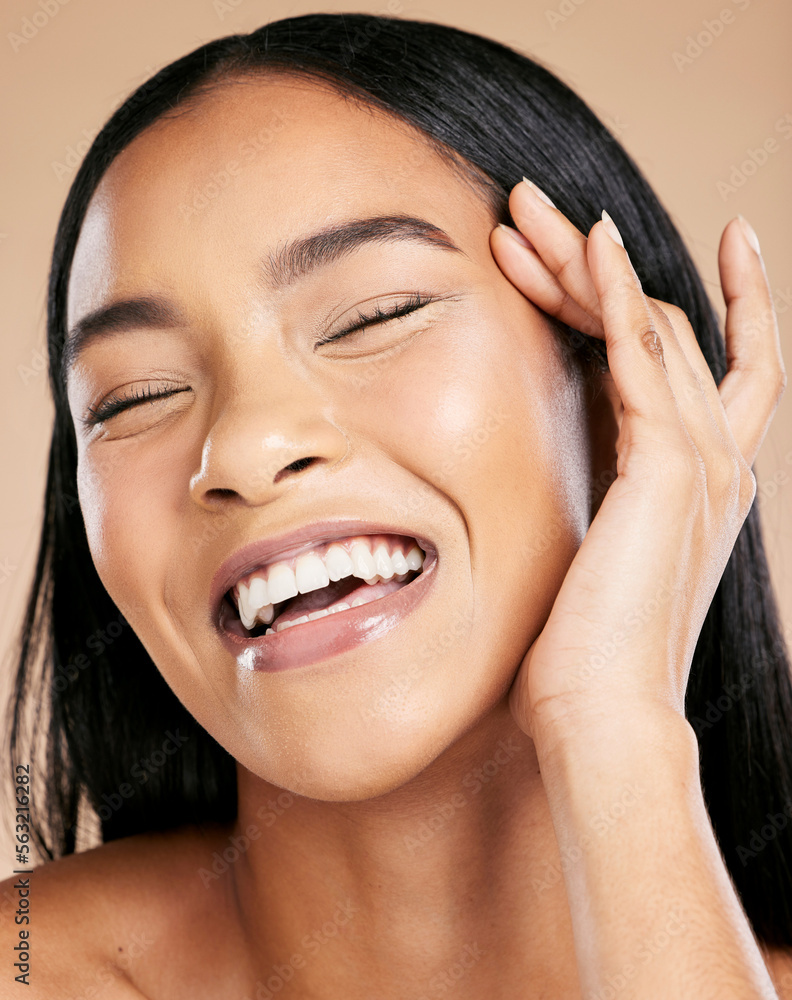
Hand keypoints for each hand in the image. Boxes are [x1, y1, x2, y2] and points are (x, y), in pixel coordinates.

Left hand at [490, 179, 785, 746]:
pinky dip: (617, 291)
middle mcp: (717, 462)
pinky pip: (644, 354)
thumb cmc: (586, 656)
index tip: (690, 244)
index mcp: (701, 485)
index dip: (710, 301)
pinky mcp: (667, 468)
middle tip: (541, 212)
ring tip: (524, 211)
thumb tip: (563, 484)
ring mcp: (701, 461)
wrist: (603, 716)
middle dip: (599, 265)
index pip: (710, 366)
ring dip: (586, 262)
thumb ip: (600, 506)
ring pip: (653, 324)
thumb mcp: (596, 560)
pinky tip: (585, 241)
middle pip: (670, 326)